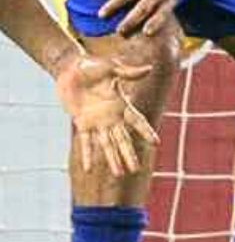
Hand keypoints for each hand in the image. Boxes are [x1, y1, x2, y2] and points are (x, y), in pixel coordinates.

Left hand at [55, 52, 159, 176]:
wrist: (71, 70)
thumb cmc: (94, 66)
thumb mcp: (111, 68)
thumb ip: (129, 72)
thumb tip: (149, 69)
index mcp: (122, 105)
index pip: (137, 121)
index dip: (146, 132)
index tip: (156, 143)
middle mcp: (112, 117)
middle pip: (123, 139)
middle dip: (129, 155)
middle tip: (136, 170)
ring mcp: (97, 122)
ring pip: (107, 145)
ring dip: (113, 159)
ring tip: (120, 174)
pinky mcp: (82, 123)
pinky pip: (86, 142)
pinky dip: (87, 154)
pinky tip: (89, 168)